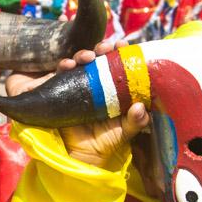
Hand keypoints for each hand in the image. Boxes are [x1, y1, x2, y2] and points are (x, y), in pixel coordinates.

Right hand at [6, 40, 150, 167]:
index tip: (124, 45)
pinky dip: (64, 66)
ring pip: (80, 62)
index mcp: (114, 89)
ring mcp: (78, 85)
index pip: (118, 66)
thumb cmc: (105, 143)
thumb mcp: (123, 133)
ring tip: (88, 56)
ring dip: (84, 54)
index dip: (121, 53)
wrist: (80, 156)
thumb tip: (140, 107)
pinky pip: (61, 74)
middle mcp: (96, 84)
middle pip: (99, 58)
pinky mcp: (62, 90)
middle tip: (106, 47)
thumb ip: (135, 122)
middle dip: (102, 48)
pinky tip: (68, 65)